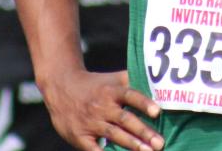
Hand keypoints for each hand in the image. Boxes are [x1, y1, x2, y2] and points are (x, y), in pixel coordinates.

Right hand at [40, 68, 163, 150]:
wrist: (62, 88)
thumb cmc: (95, 84)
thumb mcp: (113, 78)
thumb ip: (133, 81)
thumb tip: (159, 85)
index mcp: (112, 91)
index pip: (131, 95)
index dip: (144, 103)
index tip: (157, 112)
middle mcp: (103, 106)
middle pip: (125, 119)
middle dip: (143, 132)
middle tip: (160, 143)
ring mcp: (91, 122)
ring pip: (114, 135)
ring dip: (132, 144)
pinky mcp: (80, 136)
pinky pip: (94, 149)